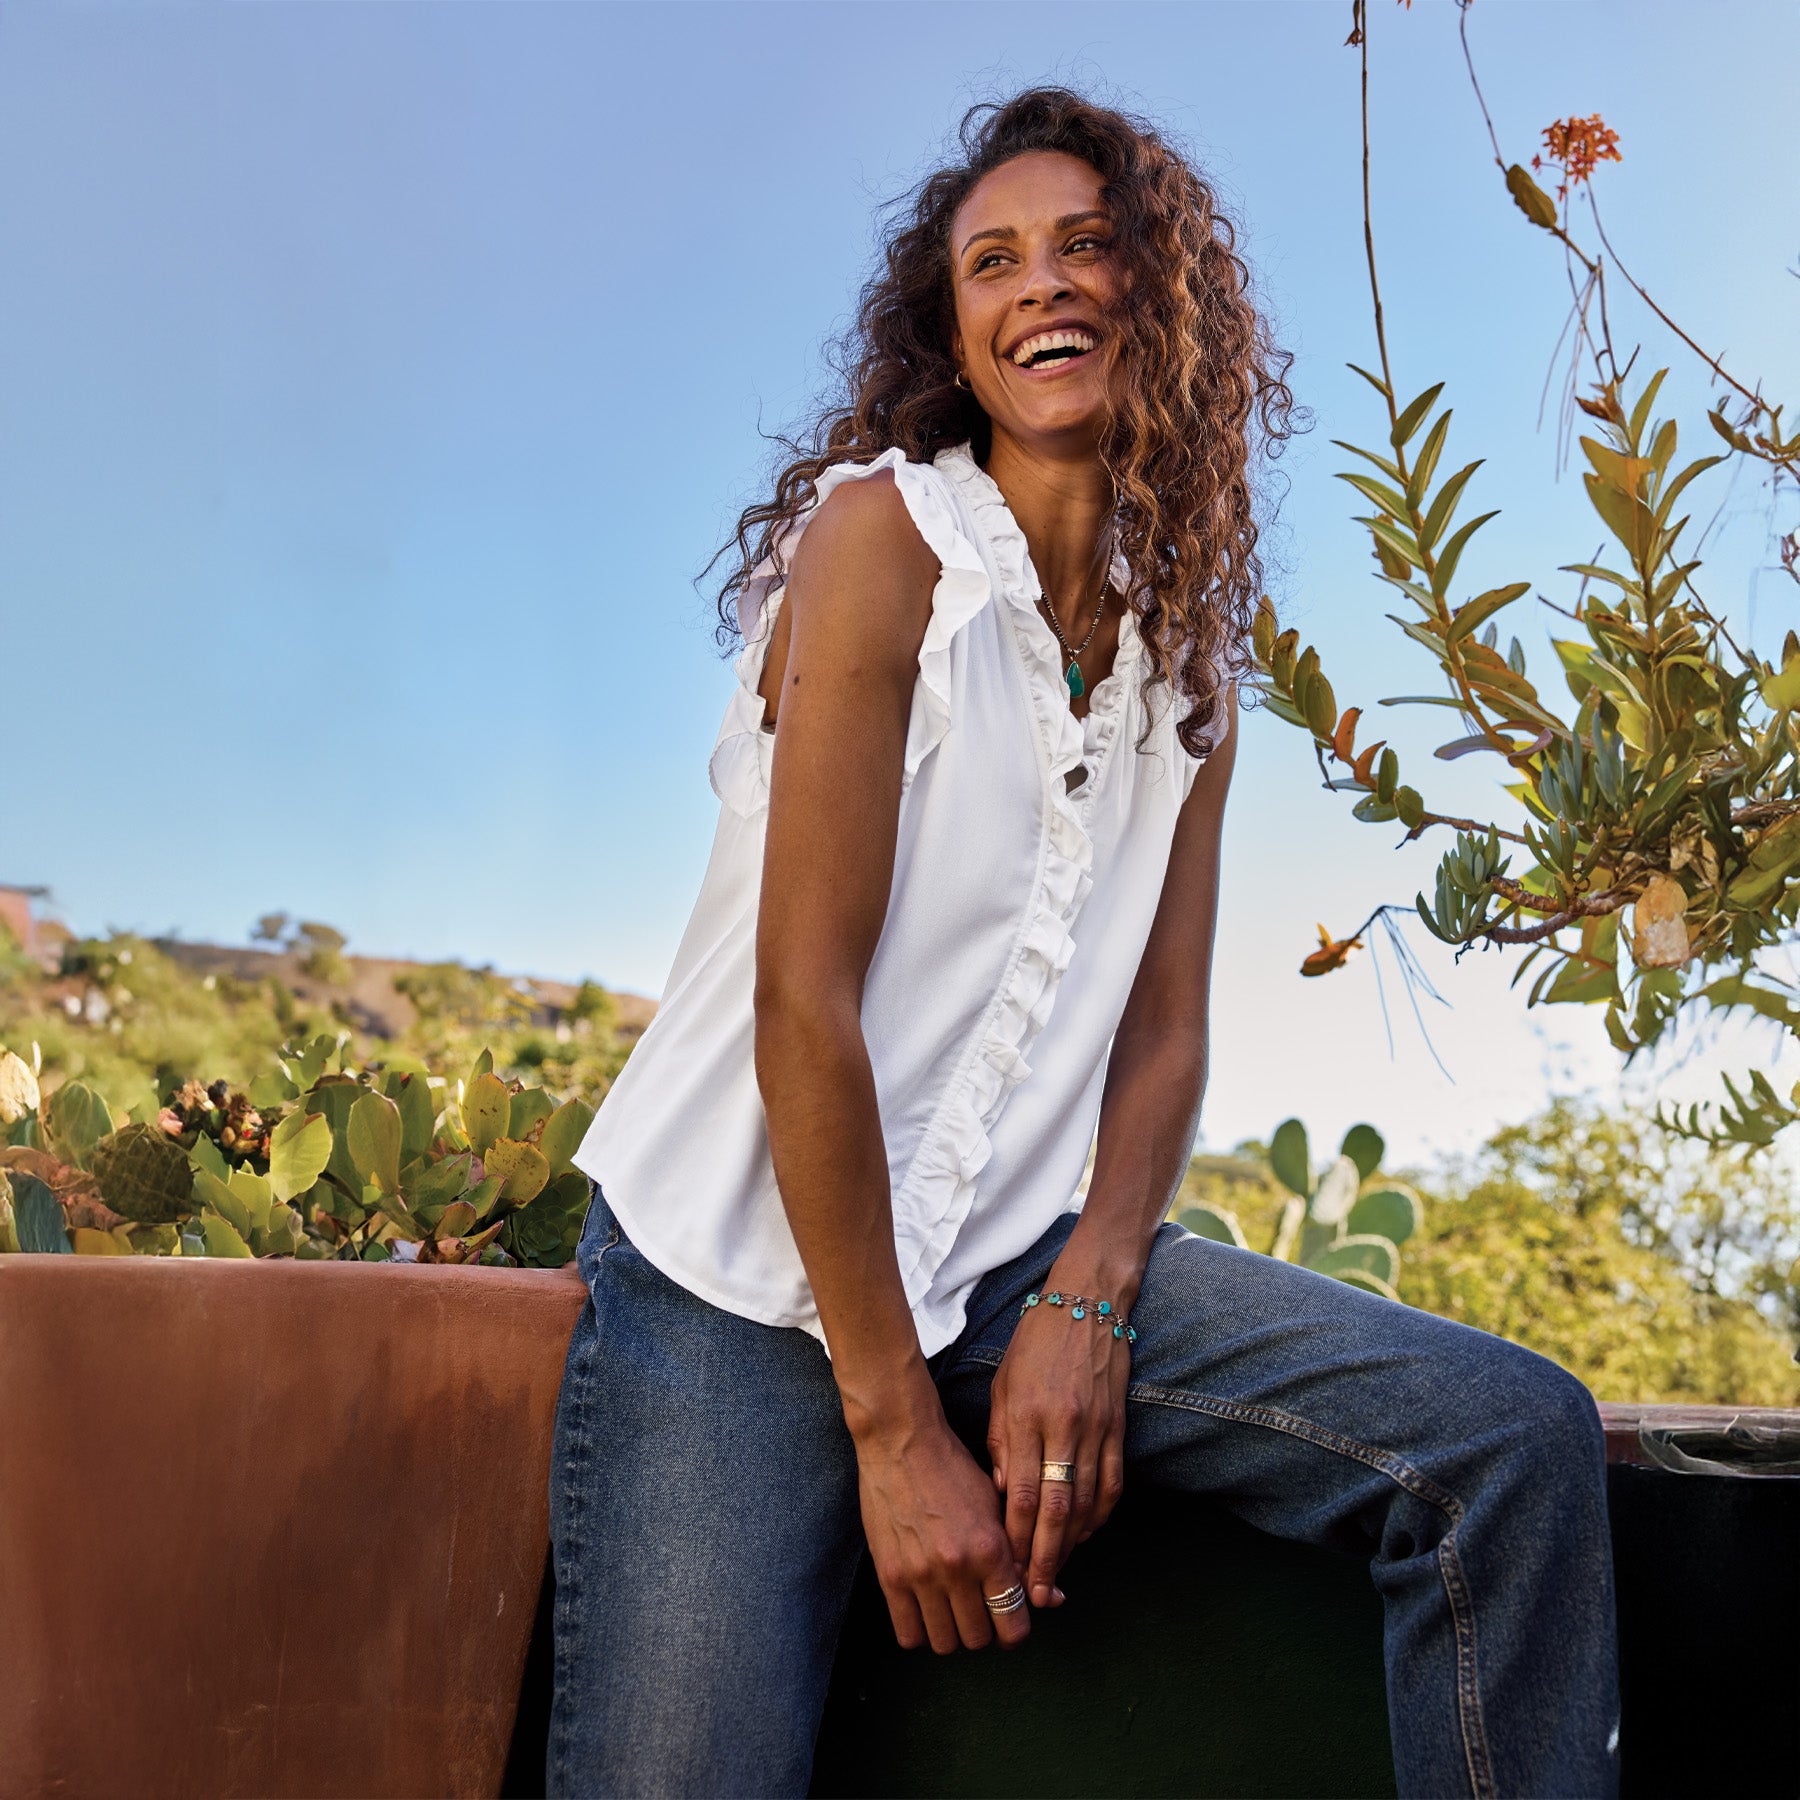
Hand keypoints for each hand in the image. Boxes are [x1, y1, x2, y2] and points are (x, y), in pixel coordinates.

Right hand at [854, 1410, 1030, 1653]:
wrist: (902, 1444)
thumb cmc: (954, 1471)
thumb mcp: (996, 1507)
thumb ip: (1019, 1556)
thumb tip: (1054, 1598)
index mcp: (992, 1549)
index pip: (1013, 1625)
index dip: (1013, 1631)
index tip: (1007, 1622)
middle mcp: (959, 1568)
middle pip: (978, 1639)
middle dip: (982, 1630)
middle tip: (977, 1611)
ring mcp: (922, 1575)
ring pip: (945, 1643)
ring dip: (951, 1633)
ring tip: (949, 1611)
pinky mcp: (890, 1576)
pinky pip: (908, 1634)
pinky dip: (920, 1632)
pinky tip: (924, 1612)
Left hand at [987, 1288, 1129, 1607]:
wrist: (1087, 1304)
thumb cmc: (1034, 1345)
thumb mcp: (1002, 1386)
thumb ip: (1000, 1442)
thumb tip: (999, 1496)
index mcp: (1026, 1415)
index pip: (1019, 1493)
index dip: (1014, 1539)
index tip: (1006, 1571)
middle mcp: (1063, 1427)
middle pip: (1055, 1509)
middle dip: (1044, 1559)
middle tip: (1035, 1596)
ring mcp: (1096, 1430)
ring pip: (1087, 1504)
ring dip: (1071, 1546)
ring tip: (1055, 1576)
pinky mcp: (1119, 1429)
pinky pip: (1112, 1485)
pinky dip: (1099, 1517)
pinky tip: (1084, 1535)